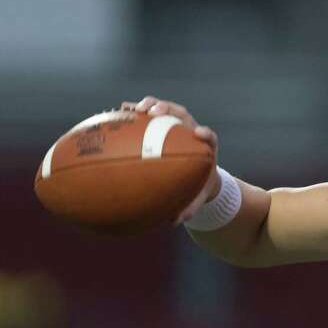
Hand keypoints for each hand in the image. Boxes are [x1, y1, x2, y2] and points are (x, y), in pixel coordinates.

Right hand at [120, 95, 220, 223]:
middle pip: (182, 114)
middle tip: (155, 113)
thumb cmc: (198, 185)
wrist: (197, 174)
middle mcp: (190, 130)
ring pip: (164, 109)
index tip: (198, 133)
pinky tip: (118, 111)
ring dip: (150, 105)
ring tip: (135, 110)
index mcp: (204, 147)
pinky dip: (135, 112)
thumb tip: (175, 221)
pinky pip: (148, 115)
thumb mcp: (196, 197)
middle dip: (168, 110)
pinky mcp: (162, 123)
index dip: (205, 133)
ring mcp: (176, 124)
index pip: (208, 136)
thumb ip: (189, 208)